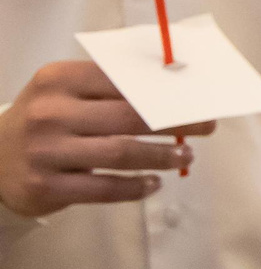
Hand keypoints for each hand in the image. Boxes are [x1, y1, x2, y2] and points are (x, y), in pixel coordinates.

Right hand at [0, 61, 213, 218]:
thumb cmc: (45, 121)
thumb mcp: (64, 92)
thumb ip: (108, 85)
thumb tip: (172, 83)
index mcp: (57, 79)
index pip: (122, 80)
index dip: (165, 88)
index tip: (197, 95)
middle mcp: (50, 113)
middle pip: (130, 116)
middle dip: (177, 121)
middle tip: (207, 125)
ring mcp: (46, 151)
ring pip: (122, 153)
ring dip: (162, 156)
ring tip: (185, 155)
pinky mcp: (46, 186)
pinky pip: (104, 189)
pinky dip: (136, 187)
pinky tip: (155, 183)